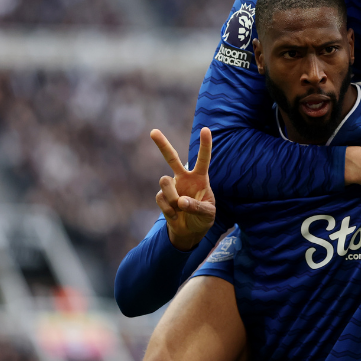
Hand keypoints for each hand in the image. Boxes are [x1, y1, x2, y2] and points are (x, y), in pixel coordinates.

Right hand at [151, 128, 215, 250]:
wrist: (190, 231)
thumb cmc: (203, 219)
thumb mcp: (208, 214)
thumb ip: (197, 207)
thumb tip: (180, 201)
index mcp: (200, 178)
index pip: (203, 159)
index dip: (205, 145)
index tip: (205, 129)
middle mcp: (184, 178)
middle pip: (172, 158)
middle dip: (162, 145)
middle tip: (153, 131)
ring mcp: (172, 187)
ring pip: (164, 181)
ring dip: (171, 196)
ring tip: (179, 207)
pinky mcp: (162, 197)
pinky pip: (160, 198)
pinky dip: (168, 209)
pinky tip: (174, 216)